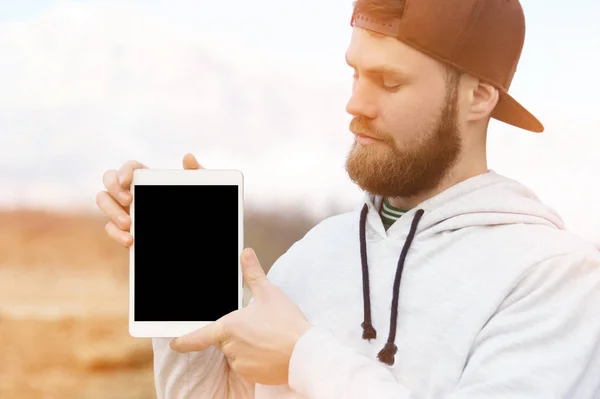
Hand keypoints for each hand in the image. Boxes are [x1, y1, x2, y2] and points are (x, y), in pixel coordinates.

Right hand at [95, 153, 201, 246]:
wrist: (189, 233)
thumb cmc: (189, 203)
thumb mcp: (195, 190)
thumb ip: (194, 174)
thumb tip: (188, 157)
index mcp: (146, 178)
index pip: (130, 167)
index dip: (124, 170)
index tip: (128, 181)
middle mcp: (130, 190)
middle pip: (109, 180)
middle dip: (114, 189)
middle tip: (128, 200)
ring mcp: (123, 208)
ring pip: (104, 202)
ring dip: (111, 211)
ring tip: (129, 223)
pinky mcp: (122, 228)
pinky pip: (110, 228)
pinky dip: (116, 233)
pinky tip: (129, 239)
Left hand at [169, 248, 312, 385]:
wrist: (305, 352)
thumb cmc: (286, 322)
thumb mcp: (269, 293)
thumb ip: (253, 274)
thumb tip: (246, 253)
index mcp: (230, 326)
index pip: (199, 336)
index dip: (184, 340)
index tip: (175, 342)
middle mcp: (231, 347)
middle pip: (225, 341)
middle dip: (236, 334)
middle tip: (258, 327)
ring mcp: (241, 363)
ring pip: (237, 354)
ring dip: (246, 348)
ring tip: (267, 340)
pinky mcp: (252, 376)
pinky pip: (247, 366)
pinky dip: (255, 361)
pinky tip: (270, 353)